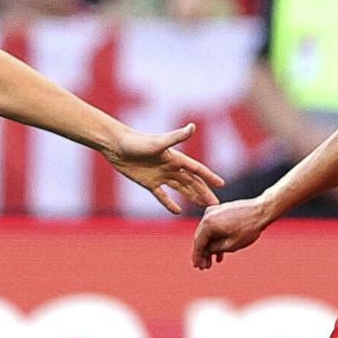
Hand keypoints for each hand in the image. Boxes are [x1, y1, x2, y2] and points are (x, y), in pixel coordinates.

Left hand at [105, 123, 224, 214]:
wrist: (116, 145)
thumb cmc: (137, 141)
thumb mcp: (159, 142)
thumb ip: (177, 136)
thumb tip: (193, 126)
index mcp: (176, 158)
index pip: (197, 169)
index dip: (209, 177)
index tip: (221, 184)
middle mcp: (171, 167)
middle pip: (192, 182)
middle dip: (204, 192)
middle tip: (215, 205)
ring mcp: (160, 176)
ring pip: (181, 189)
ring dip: (192, 197)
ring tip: (203, 207)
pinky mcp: (149, 183)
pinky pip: (162, 196)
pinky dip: (169, 203)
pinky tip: (177, 211)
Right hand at [192, 196, 272, 268]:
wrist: (262, 211)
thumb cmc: (249, 228)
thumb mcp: (231, 245)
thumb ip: (214, 249)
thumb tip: (206, 251)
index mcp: (208, 223)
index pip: (199, 243)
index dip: (198, 257)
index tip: (198, 267)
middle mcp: (208, 215)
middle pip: (202, 238)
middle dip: (203, 253)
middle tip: (204, 267)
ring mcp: (215, 211)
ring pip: (209, 233)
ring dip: (211, 247)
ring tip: (213, 262)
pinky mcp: (221, 211)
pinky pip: (215, 227)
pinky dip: (217, 239)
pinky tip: (220, 252)